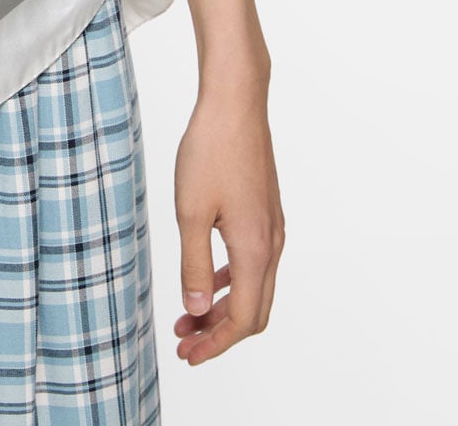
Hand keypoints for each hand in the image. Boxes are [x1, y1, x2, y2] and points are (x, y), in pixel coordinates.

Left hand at [172, 76, 284, 363]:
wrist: (235, 102)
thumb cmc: (210, 150)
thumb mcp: (189, 211)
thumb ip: (193, 265)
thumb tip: (196, 311)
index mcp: (256, 249)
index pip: (243, 318)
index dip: (215, 343)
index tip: (187, 355)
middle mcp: (272, 244)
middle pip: (254, 311)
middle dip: (220, 333)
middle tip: (184, 343)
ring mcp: (272, 228)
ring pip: (255, 287)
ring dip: (224, 308)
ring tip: (189, 317)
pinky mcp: (265, 212)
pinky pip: (254, 263)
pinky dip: (231, 281)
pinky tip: (207, 280)